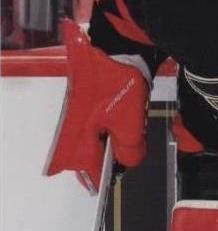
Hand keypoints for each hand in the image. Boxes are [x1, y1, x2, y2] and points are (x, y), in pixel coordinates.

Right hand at [45, 20, 149, 192]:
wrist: (118, 46)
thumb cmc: (119, 85)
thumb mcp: (130, 125)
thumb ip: (129, 150)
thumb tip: (126, 162)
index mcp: (78, 135)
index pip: (84, 167)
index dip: (98, 178)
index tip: (107, 184)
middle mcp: (73, 125)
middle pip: (83, 154)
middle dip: (101, 161)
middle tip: (119, 165)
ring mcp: (79, 111)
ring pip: (90, 138)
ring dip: (107, 144)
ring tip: (126, 143)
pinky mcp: (87, 99)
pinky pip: (95, 123)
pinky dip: (109, 129)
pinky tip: (123, 126)